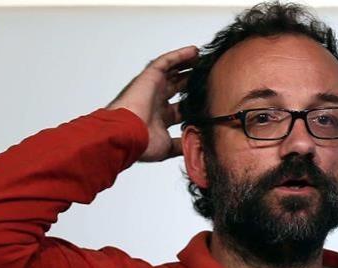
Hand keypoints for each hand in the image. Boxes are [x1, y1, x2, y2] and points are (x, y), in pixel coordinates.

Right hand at [106, 46, 198, 161]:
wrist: (127, 134)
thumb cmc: (141, 143)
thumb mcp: (168, 147)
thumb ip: (181, 144)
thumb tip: (195, 147)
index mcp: (160, 118)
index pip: (181, 108)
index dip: (194, 103)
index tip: (210, 100)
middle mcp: (156, 101)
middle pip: (178, 87)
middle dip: (192, 81)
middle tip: (208, 75)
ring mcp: (153, 88)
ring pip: (173, 71)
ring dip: (187, 65)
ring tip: (203, 59)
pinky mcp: (150, 77)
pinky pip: (167, 61)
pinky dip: (180, 55)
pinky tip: (194, 51)